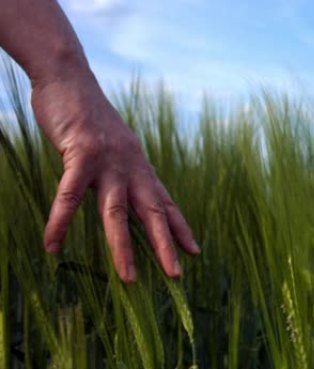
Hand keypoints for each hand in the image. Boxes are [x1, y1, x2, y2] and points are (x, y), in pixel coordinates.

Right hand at [32, 72, 199, 282]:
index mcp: (140, 166)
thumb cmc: (90, 117)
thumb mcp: (116, 146)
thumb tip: (130, 189)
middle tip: (177, 275)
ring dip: (123, 247)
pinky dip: (60, 223)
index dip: (180, 228)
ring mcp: (108, 162)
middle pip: (152, 212)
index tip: (195, 252)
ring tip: (129, 278)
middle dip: (165, 245)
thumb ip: (124, 170)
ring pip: (117, 212)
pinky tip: (52, 246)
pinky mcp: (81, 155)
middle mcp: (131, 167)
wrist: (70, 78)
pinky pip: (70, 196)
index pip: (165, 203)